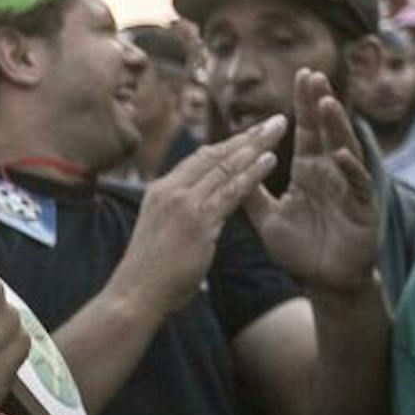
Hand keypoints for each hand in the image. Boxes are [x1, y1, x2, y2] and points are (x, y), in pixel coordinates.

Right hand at [115, 118, 283, 315]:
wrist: (135, 294)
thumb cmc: (149, 273)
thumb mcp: (162, 233)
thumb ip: (181, 216)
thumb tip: (204, 215)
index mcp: (160, 191)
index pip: (199, 159)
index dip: (229, 144)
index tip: (251, 134)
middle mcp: (169, 190)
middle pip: (214, 155)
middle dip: (247, 137)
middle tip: (274, 121)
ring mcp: (183, 204)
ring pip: (225, 167)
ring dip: (256, 147)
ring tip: (279, 130)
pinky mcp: (197, 221)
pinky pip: (231, 191)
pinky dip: (253, 174)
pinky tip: (271, 160)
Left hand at [244, 70, 379, 294]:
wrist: (323, 281)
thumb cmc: (300, 249)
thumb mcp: (267, 218)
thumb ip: (250, 192)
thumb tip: (227, 167)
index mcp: (309, 172)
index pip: (306, 131)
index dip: (303, 105)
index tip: (300, 75)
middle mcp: (331, 174)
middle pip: (326, 132)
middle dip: (320, 103)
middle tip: (313, 75)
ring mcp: (349, 189)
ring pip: (344, 150)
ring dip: (336, 127)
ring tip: (327, 103)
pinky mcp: (362, 209)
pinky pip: (357, 185)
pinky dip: (350, 169)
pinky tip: (341, 154)